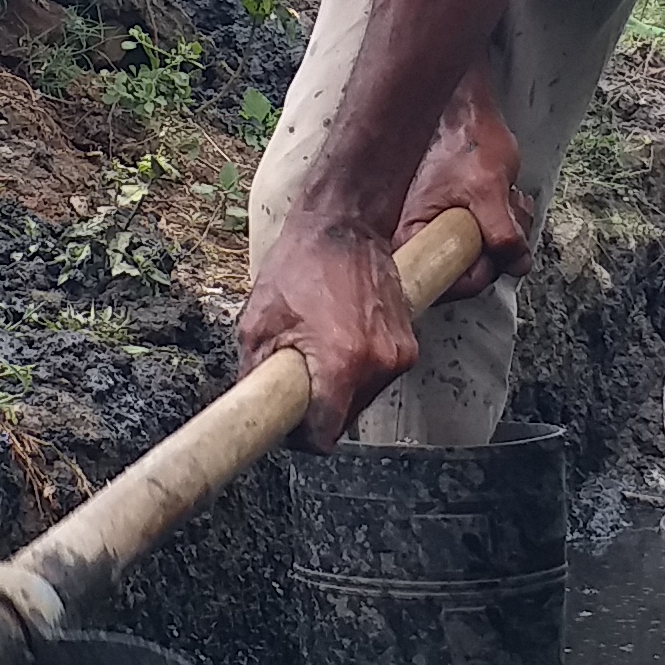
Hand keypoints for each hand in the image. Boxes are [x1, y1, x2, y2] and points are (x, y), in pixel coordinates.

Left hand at [239, 213, 418, 452]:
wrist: (344, 227)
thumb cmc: (301, 266)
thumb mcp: (258, 324)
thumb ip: (256, 378)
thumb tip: (256, 412)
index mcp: (343, 362)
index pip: (323, 437)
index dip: (300, 435)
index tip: (288, 423)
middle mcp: (379, 363)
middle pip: (343, 421)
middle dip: (318, 407)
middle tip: (297, 373)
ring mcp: (399, 355)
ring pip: (360, 400)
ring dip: (338, 387)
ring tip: (319, 347)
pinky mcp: (409, 345)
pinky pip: (376, 378)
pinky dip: (357, 369)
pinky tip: (340, 338)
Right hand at [401, 71, 531, 298]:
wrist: (464, 107)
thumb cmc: (463, 138)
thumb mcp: (489, 190)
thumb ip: (503, 234)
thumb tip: (516, 264)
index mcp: (409, 236)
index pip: (440, 284)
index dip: (474, 274)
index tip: (491, 253)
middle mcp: (416, 238)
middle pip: (463, 273)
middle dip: (496, 247)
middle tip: (507, 215)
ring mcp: (437, 229)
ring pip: (478, 255)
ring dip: (505, 231)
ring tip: (507, 198)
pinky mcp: (454, 219)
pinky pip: (483, 237)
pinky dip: (503, 221)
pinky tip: (505, 197)